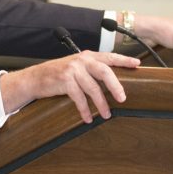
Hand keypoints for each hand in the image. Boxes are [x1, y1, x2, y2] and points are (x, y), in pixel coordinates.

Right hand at [0, 51, 140, 123]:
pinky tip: (87, 118)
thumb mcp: (76, 67)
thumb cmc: (58, 75)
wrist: (35, 78)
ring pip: (93, 88)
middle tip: (123, 98)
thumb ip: (91, 69)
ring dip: (101, 103)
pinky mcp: (64, 80)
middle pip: (104, 71)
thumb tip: (112, 82)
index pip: (109, 56)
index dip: (124, 60)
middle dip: (115, 86)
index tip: (137, 65)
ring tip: (106, 114)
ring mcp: (72, 69)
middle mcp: (81, 60)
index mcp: (87, 56)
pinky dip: (84, 109)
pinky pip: (79, 97)